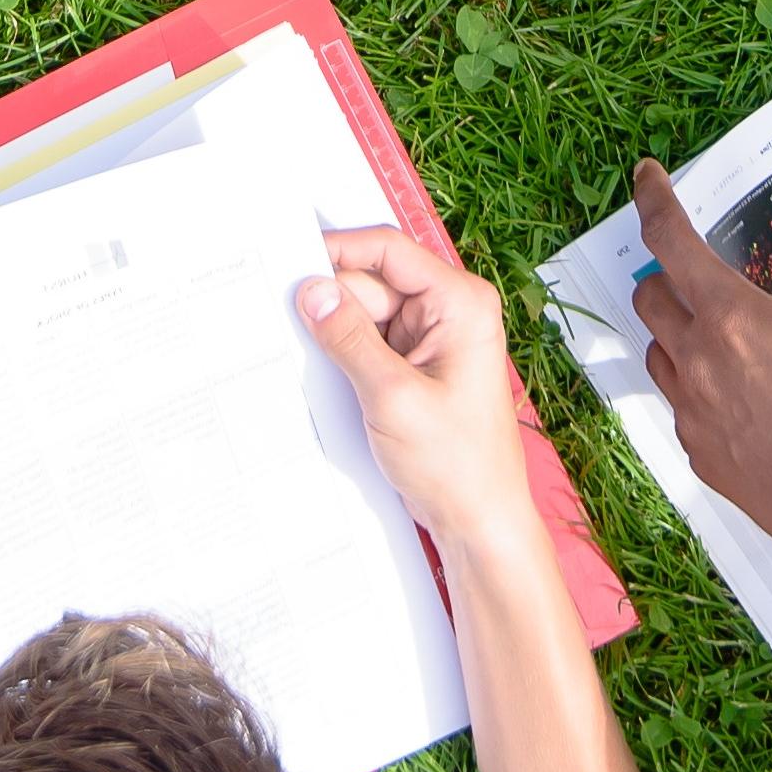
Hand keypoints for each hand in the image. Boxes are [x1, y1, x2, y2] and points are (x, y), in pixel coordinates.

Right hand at [297, 224, 553, 566]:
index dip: (337, 252)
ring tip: (322, 369)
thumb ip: (349, 340)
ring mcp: (432, 340)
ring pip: (364, 315)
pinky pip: (369, 344)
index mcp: (459, 303)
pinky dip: (347, 358)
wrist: (480, 520)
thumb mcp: (392, 397)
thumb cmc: (458, 464)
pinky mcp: (415, 367)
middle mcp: (449, 312)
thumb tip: (313, 292)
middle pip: (370, 283)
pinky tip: (333, 380)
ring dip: (338, 338)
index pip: (388, 251)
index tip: (291, 265)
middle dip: (333, 306)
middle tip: (293, 331)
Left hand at [625, 159, 771, 570]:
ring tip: (732, 339)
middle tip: (711, 276)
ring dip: (680, 334)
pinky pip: (683, 407)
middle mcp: (700, 363)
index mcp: (736, 319)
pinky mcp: (702, 458)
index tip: (646, 177)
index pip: (672, 242)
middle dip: (670, 275)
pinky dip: (699, 389)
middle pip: (652, 297)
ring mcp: (695, 415)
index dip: (654, 201)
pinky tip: (746, 400)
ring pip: (660, 354)